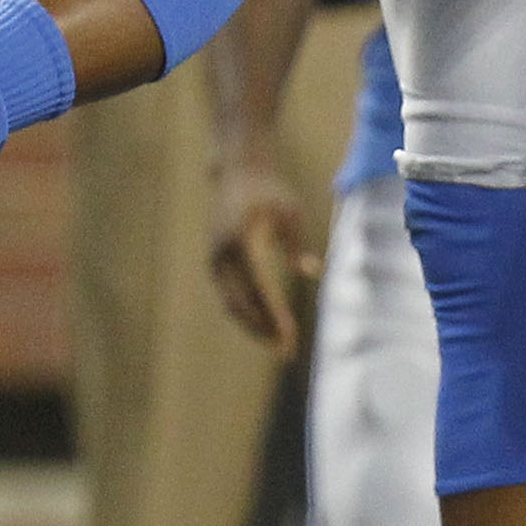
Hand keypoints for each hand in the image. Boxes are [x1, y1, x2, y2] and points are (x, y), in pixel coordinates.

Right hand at [211, 162, 318, 356]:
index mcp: (241, 241)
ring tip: (279, 345)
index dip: (274, 316)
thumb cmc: (270, 191)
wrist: (236, 173)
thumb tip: (311, 272)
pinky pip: (229, 296)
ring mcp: (214, 261)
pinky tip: (266, 326)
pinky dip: (246, 314)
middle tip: (287, 351)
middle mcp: (222, 255)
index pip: (259, 289)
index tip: (291, 336)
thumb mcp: (290, 211)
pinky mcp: (214, 264)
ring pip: (231, 305)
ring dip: (253, 327)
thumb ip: (297, 243)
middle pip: (240, 304)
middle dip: (263, 331)